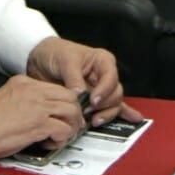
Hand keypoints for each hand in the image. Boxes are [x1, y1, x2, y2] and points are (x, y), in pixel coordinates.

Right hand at [0, 74, 86, 158]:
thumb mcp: (7, 98)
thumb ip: (26, 100)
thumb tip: (42, 112)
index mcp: (24, 82)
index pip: (56, 88)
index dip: (64, 103)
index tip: (64, 113)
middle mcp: (33, 91)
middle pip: (69, 97)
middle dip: (74, 113)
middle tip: (71, 125)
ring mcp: (37, 106)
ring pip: (71, 111)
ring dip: (71, 126)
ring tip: (62, 136)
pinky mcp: (39, 124)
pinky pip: (63, 129)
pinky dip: (62, 138)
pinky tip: (50, 142)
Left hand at [24, 37, 140, 127]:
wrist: (40, 60)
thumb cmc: (55, 53)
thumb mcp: (64, 60)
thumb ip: (73, 78)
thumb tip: (80, 94)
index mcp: (102, 61)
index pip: (111, 78)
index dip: (104, 90)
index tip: (93, 100)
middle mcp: (104, 76)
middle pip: (116, 94)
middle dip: (104, 105)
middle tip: (89, 111)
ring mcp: (100, 89)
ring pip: (113, 105)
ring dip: (106, 114)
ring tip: (94, 121)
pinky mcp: (94, 101)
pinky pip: (111, 108)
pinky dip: (122, 114)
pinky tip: (133, 119)